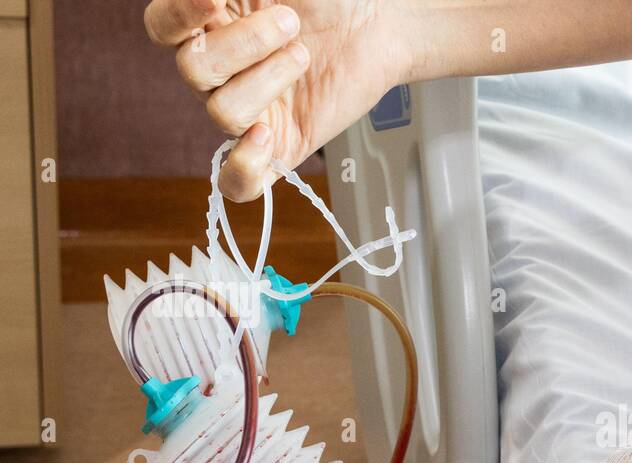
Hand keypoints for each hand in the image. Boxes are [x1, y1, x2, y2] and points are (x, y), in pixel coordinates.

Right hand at [145, 0, 411, 199]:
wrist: (376, 26)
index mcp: (208, 23)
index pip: (162, 26)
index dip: (179, 13)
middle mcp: (220, 71)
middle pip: (192, 70)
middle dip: (247, 43)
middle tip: (291, 23)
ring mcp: (248, 111)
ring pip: (222, 113)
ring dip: (269, 80)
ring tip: (303, 56)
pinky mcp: (278, 147)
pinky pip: (238, 183)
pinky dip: (244, 166)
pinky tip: (266, 136)